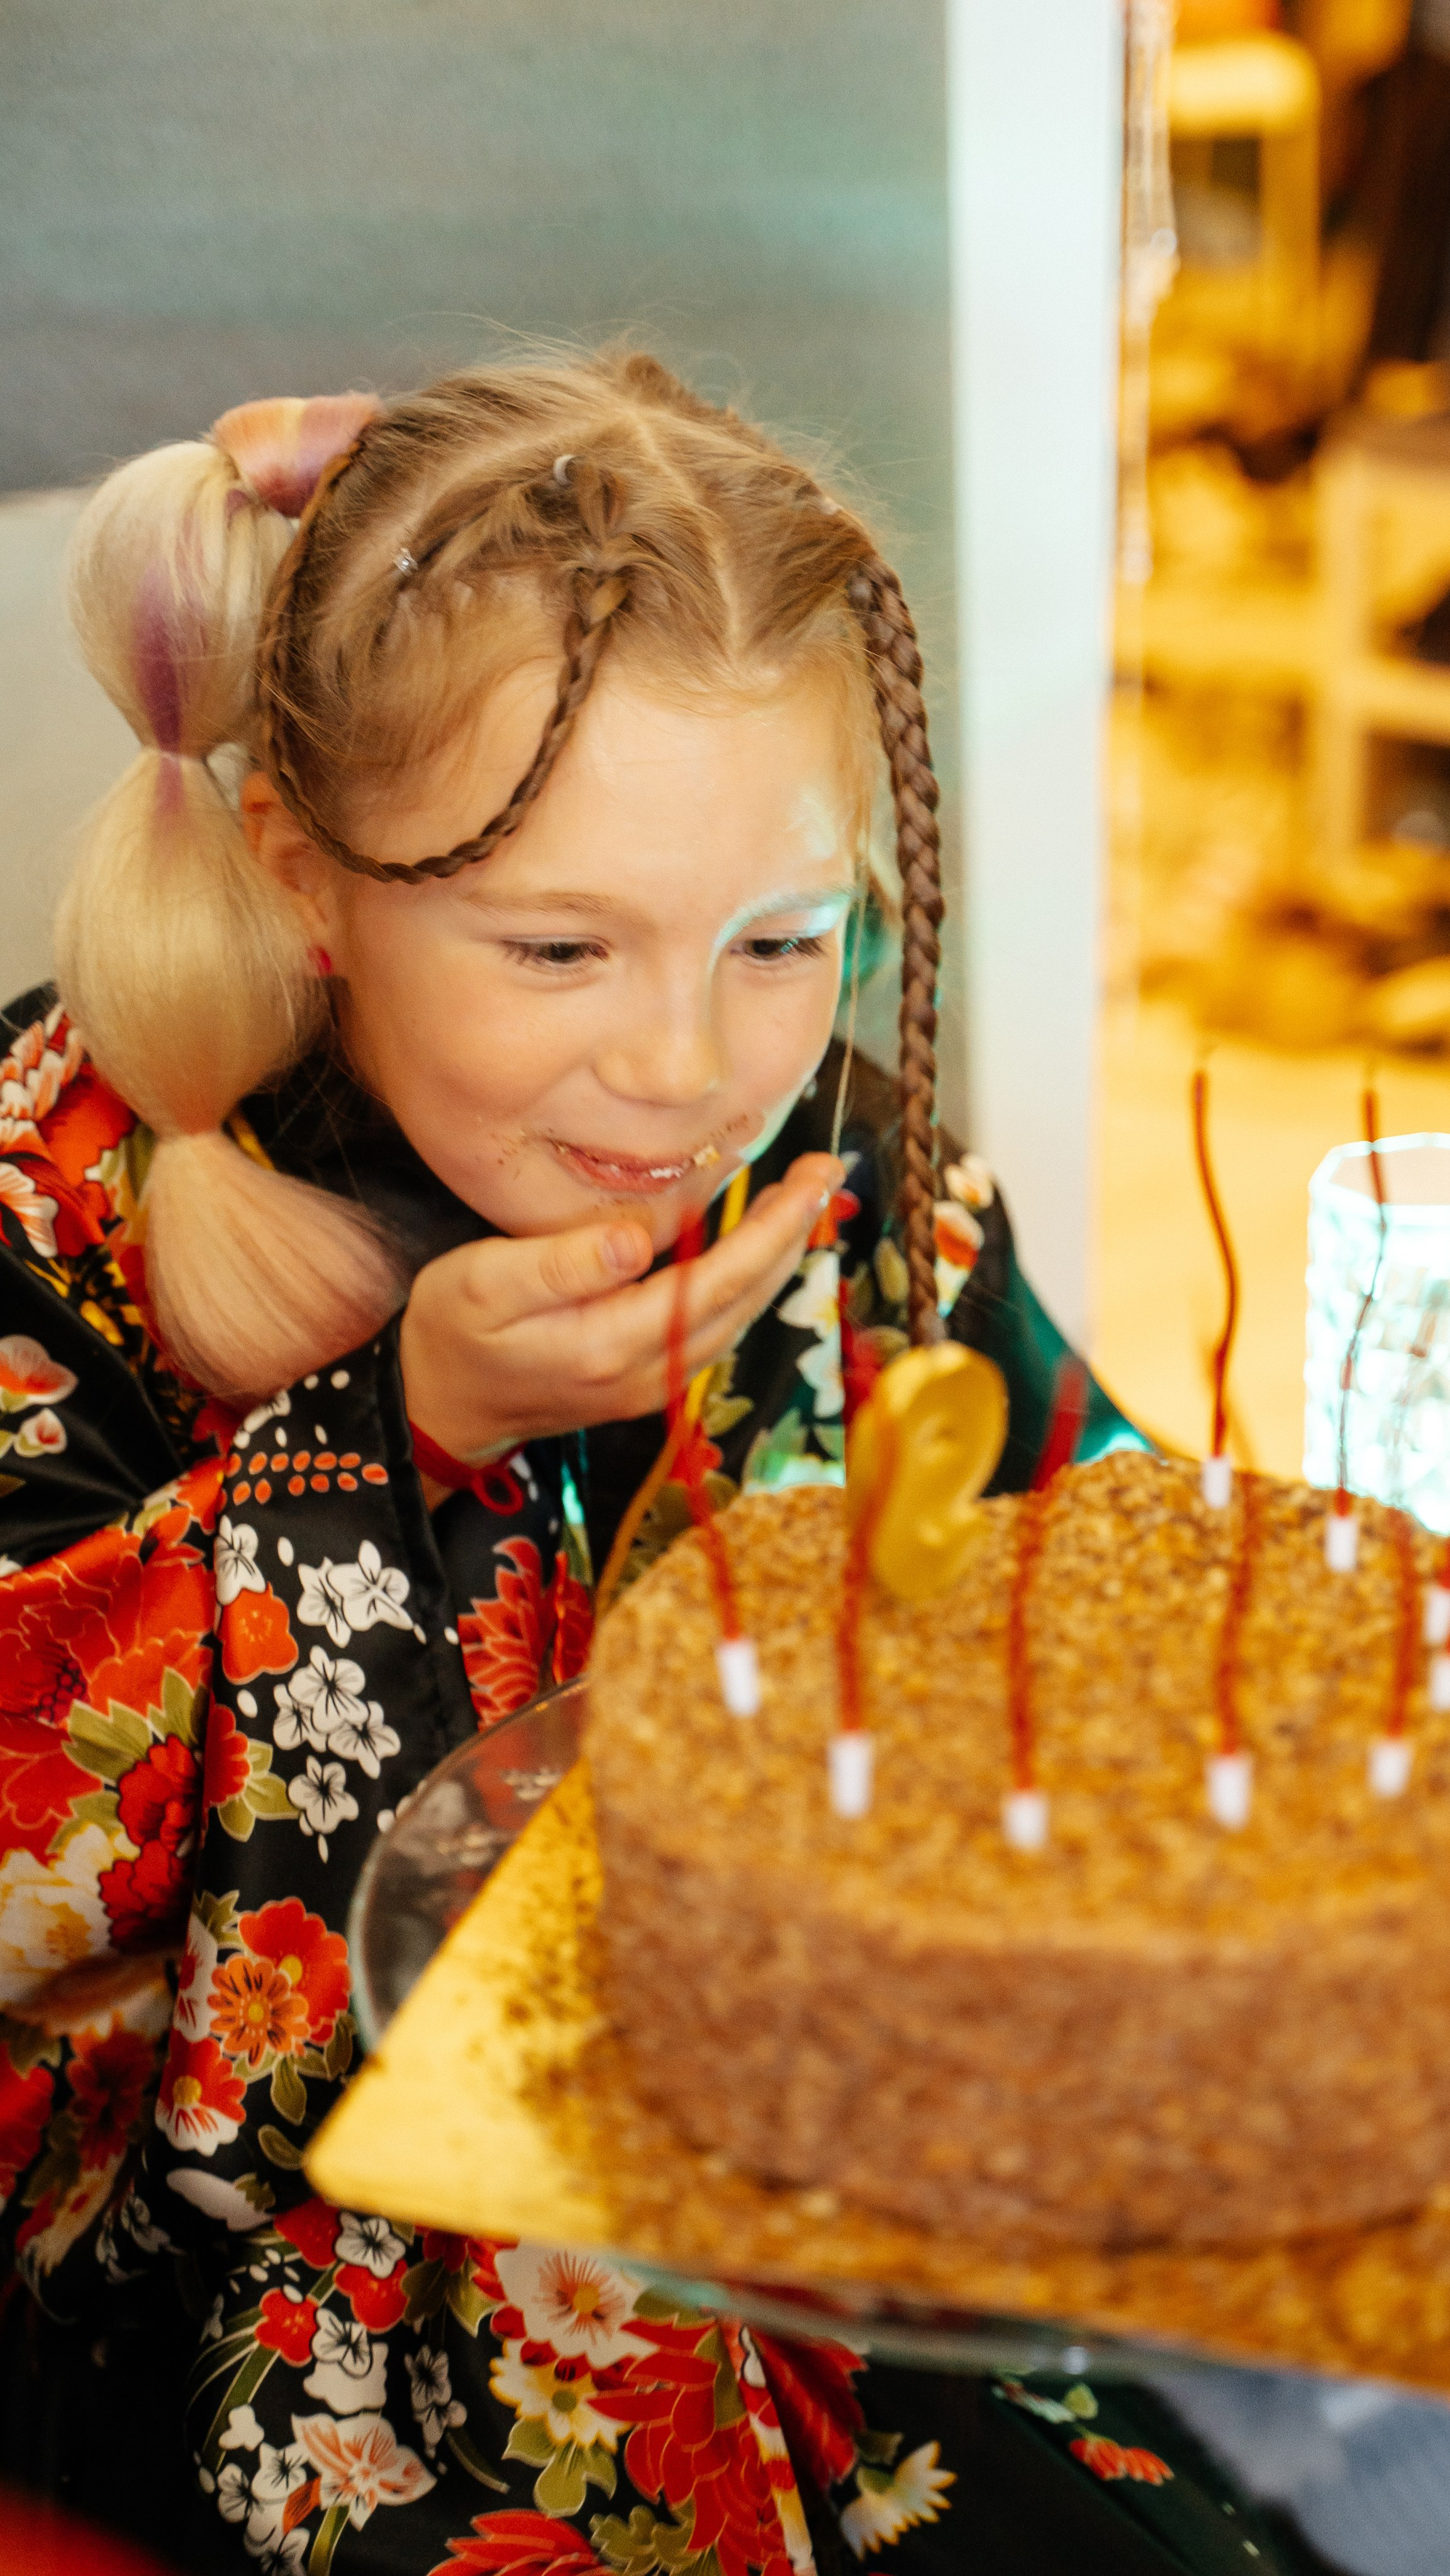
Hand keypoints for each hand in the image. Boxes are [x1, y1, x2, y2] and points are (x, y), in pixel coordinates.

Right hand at [399, 1152, 842, 1488]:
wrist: (438, 1410)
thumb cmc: (452, 1335)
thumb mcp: (481, 1286)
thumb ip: (558, 1264)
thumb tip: (634, 1240)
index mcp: (611, 1344)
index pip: (717, 1280)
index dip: (772, 1227)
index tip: (811, 1175)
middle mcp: (647, 1372)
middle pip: (745, 1299)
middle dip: (793, 1233)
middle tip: (826, 1169)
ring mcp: (653, 1383)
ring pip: (740, 1316)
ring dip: (779, 1257)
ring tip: (807, 1197)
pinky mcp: (649, 1380)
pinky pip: (719, 1325)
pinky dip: (750, 1282)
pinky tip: (761, 1246)